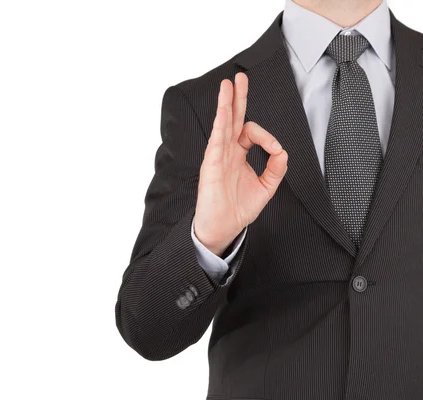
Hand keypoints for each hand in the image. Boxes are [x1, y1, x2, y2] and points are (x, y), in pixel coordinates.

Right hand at [193, 72, 287, 255]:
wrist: (223, 227)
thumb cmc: (238, 209)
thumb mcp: (266, 188)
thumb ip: (276, 169)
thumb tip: (282, 150)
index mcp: (238, 155)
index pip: (251, 132)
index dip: (267, 136)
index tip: (276, 150)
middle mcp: (227, 152)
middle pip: (233, 118)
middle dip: (238, 97)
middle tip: (240, 78)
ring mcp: (217, 156)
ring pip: (223, 124)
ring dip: (226, 103)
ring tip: (228, 84)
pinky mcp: (211, 163)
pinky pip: (216, 138)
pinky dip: (221, 122)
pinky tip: (224, 109)